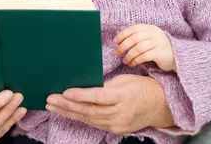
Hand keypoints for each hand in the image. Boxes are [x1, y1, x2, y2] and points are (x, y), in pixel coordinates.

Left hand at [46, 74, 174, 133]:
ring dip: (68, 112)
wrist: (160, 106)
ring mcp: (118, 124)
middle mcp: (120, 112)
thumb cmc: (140, 86)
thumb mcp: (124, 80)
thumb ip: (104, 86)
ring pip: (89, 118)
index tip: (64, 92)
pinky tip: (67, 112)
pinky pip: (94, 123)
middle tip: (50, 99)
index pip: (98, 97)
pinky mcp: (116, 130)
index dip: (81, 95)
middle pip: (89, 110)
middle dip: (67, 105)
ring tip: (52, 106)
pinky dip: (80, 117)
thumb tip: (82, 86)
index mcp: (123, 96)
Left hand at [114, 24, 176, 71]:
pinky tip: (132, 64)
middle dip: (123, 46)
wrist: (177, 56)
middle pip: (134, 38)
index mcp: (150, 28)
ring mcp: (158, 43)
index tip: (116, 41)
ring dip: (129, 55)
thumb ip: (138, 37)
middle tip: (117, 53)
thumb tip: (119, 41)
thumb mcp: (149, 38)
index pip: (134, 28)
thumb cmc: (158, 47)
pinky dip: (135, 60)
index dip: (123, 34)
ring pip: (138, 48)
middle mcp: (154, 34)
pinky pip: (144, 56)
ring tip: (125, 61)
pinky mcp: (160, 53)